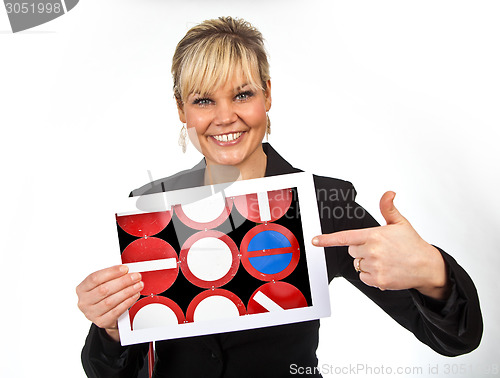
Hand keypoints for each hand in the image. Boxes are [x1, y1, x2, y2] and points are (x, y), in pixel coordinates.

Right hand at [76, 265, 142, 341]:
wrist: (104, 315)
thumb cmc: (104, 296)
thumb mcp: (103, 284)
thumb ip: (112, 276)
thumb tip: (126, 270)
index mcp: (82, 289)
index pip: (95, 278)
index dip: (111, 272)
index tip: (125, 269)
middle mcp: (84, 302)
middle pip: (104, 289)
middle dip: (123, 281)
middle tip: (136, 276)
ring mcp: (91, 313)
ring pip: (111, 301)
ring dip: (127, 291)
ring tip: (138, 285)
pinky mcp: (101, 322)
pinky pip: (116, 311)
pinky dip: (127, 302)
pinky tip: (134, 296)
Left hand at [312, 191, 449, 299]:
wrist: (427, 266)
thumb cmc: (412, 244)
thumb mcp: (400, 223)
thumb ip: (388, 208)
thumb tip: (388, 193)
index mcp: (374, 235)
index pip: (345, 237)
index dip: (328, 239)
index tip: (315, 240)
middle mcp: (372, 251)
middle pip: (352, 250)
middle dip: (361, 249)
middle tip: (379, 248)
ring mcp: (375, 267)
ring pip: (357, 264)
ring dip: (366, 263)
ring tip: (384, 260)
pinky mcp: (378, 281)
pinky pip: (363, 277)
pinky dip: (371, 276)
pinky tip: (385, 270)